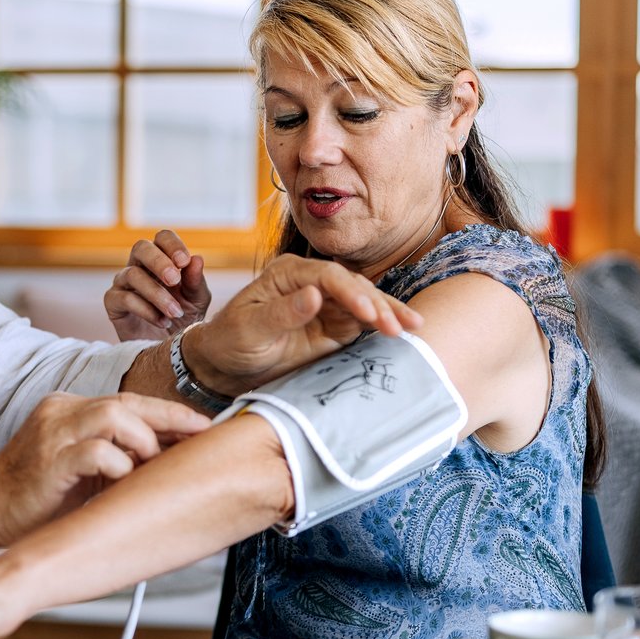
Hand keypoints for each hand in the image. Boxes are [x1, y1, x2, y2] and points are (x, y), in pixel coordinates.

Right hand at [0, 392, 208, 545]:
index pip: (129, 400)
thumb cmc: (36, 495)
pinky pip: (96, 452)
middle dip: (171, 418)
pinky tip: (123, 480)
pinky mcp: (48, 462)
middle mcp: (61, 412)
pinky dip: (119, 464)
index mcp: (69, 409)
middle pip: (127, 401)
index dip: (168, 412)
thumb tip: (169, 455)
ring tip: (151, 464)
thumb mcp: (82, 466)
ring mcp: (52, 434)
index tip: (202, 426)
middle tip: (201, 434)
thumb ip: (116, 453)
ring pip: (113, 415)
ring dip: (144, 440)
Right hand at [104, 230, 211, 340]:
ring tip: (174, 312)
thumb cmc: (183, 320)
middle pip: (140, 247)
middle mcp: (140, 266)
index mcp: (162, 260)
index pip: (162, 238)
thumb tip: (197, 259)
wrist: (168, 351)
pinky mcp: (113, 303)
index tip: (184, 261)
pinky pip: (124, 298)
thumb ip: (195, 282)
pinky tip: (161, 322)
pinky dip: (145, 310)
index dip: (172, 244)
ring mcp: (123, 283)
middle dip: (159, 261)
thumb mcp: (196, 301)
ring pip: (132, 274)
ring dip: (156, 294)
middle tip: (174, 280)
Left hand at [184, 254, 422, 395]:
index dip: (350, 293)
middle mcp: (311, 283)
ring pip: (364, 303)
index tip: (367, 313)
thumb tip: (314, 294)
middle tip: (398, 327)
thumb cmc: (230, 341)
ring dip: (388, 314)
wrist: (226, 365)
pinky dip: (383, 327)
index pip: (328, 276)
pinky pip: (363, 323)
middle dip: (377, 305)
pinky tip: (404, 332)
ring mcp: (326, 304)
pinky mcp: (334, 325)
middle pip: (353, 286)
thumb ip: (281, 313)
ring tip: (413, 327)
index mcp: (288, 273)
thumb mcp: (248, 329)